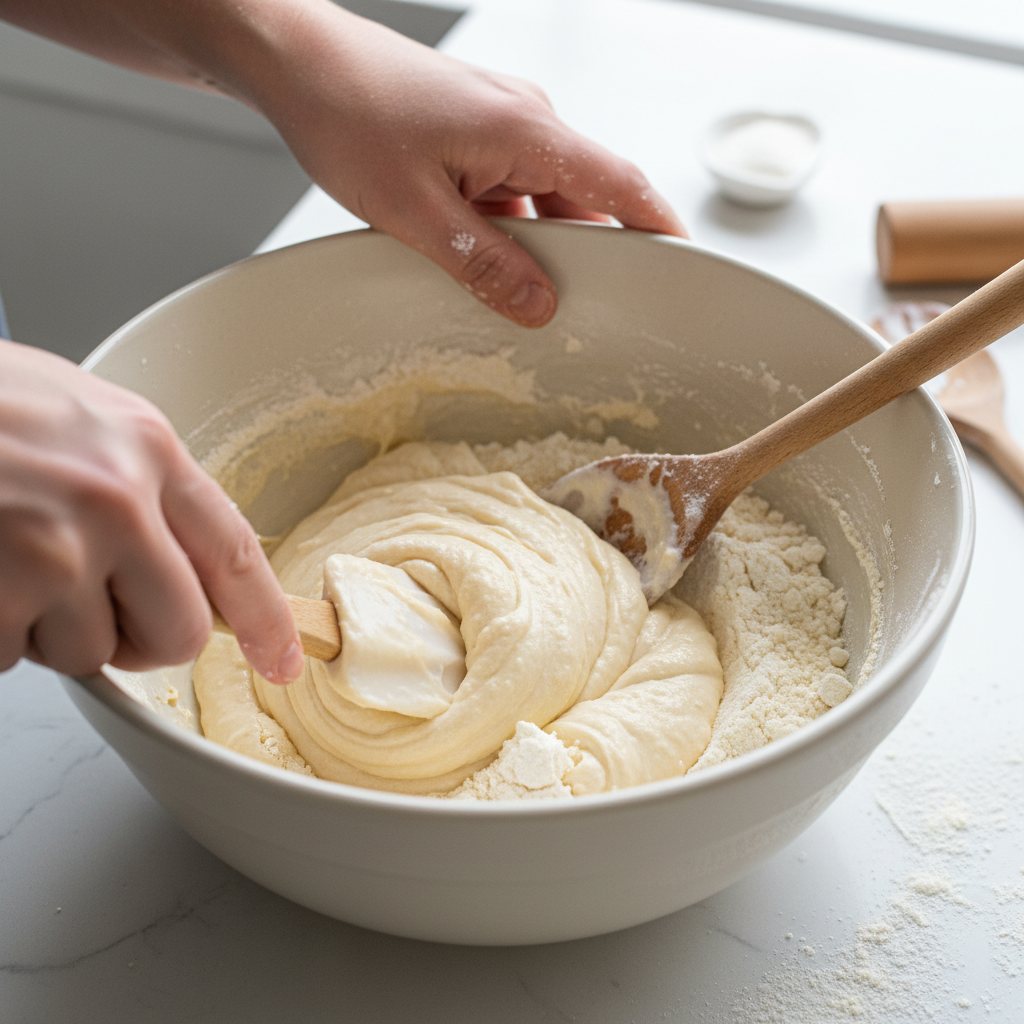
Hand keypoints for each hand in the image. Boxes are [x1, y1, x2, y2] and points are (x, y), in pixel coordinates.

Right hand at [0, 340, 302, 680]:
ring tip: (6, 558)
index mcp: (146, 450)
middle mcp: (114, 501)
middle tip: (90, 607)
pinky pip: (13, 657)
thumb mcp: (81, 418)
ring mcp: (52, 551)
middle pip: (179, 631)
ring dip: (47, 629)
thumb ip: (141, 485)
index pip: (236, 552)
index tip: (284, 657)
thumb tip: (180, 558)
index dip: (266, 617)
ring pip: (88, 652)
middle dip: (140, 639)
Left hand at [234, 4, 686, 326]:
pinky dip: (508, 221)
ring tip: (512, 283)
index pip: (619, 184)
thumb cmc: (349, 116)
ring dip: (538, 240)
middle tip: (587, 306)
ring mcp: (502, 122)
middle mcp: (526, 120)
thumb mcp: (415, 210)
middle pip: (587, 196)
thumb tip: (537, 304)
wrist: (299, 62)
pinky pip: (513, 184)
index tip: (686, 265)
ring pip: (546, 195)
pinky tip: (476, 250)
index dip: (657, 228)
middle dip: (591, 252)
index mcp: (526, 131)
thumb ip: (482, 262)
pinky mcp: (477, 129)